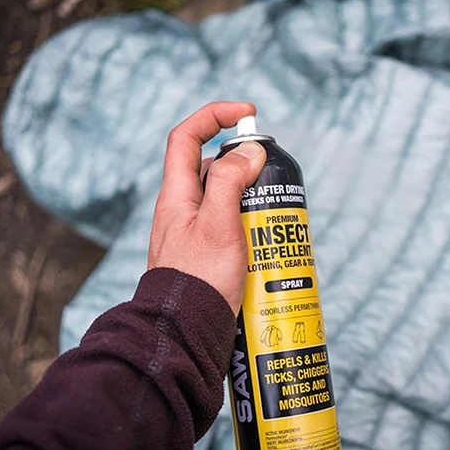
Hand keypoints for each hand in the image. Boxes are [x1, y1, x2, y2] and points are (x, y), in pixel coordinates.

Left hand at [148, 102, 266, 314]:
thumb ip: (231, 182)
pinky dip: (251, 228)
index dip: (215, 116)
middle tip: (271, 184)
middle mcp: (182, 209)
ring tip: (273, 222)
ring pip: (227, 200)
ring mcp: (194, 232)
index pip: (187, 137)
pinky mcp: (207, 254)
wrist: (184, 333)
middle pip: (215, 168)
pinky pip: (232, 228)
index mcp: (176, 195)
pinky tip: (267, 246)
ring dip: (253, 203)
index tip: (248, 116)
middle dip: (247, 169)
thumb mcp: (219, 225)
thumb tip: (249, 150)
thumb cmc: (199, 281)